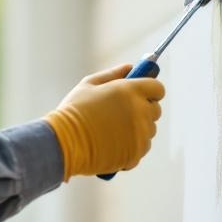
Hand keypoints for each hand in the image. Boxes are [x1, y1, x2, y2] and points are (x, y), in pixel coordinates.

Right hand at [45, 64, 164, 179]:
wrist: (63, 142)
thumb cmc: (74, 110)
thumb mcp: (89, 84)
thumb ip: (113, 74)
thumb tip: (130, 67)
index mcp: (130, 90)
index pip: (158, 88)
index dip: (150, 90)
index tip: (140, 94)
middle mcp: (140, 111)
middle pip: (155, 110)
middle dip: (144, 110)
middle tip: (121, 114)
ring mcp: (140, 134)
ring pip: (149, 130)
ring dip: (138, 129)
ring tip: (114, 131)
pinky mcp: (136, 153)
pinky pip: (143, 148)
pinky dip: (133, 147)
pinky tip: (114, 144)